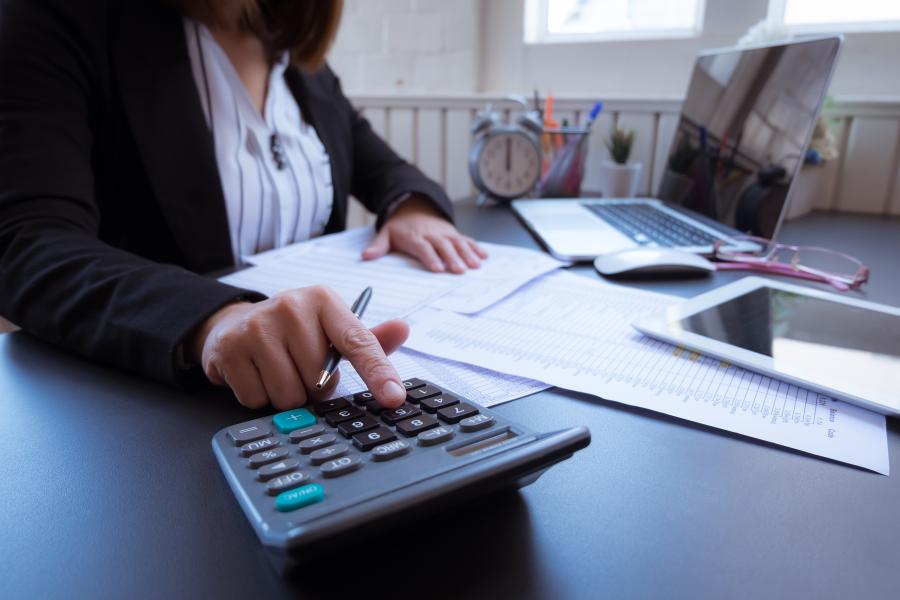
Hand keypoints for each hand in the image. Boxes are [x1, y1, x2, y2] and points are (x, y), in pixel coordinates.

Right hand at [188, 287, 408, 409]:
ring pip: (288, 396)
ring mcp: (257, 325)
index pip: (358, 342)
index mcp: (323, 301)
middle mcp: (290, 306)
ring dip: (287, 396)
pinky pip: (257, 399)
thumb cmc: (293, 332)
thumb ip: (367, 339)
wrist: (233, 324)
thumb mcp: (330, 329)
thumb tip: (402, 329)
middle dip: (313, 387)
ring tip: (278, 371)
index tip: (393, 397)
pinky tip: (255, 374)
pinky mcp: (229, 348)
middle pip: (319, 381)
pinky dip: (258, 397)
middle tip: (300, 369)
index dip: (378, 372)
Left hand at [362, 196, 487, 273]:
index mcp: (415, 236)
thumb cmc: (400, 227)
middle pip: (443, 246)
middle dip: (452, 258)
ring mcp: (445, 233)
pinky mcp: (453, 232)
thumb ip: (378, 246)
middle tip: (460, 270)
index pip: (423, 248)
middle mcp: (432, 234)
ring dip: (467, 254)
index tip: (438, 268)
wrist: (413, 207)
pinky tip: (483, 256)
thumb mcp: (386, 233)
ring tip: (475, 265)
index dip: (431, 257)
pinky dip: (476, 247)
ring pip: (457, 243)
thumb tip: (366, 255)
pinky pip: (466, 239)